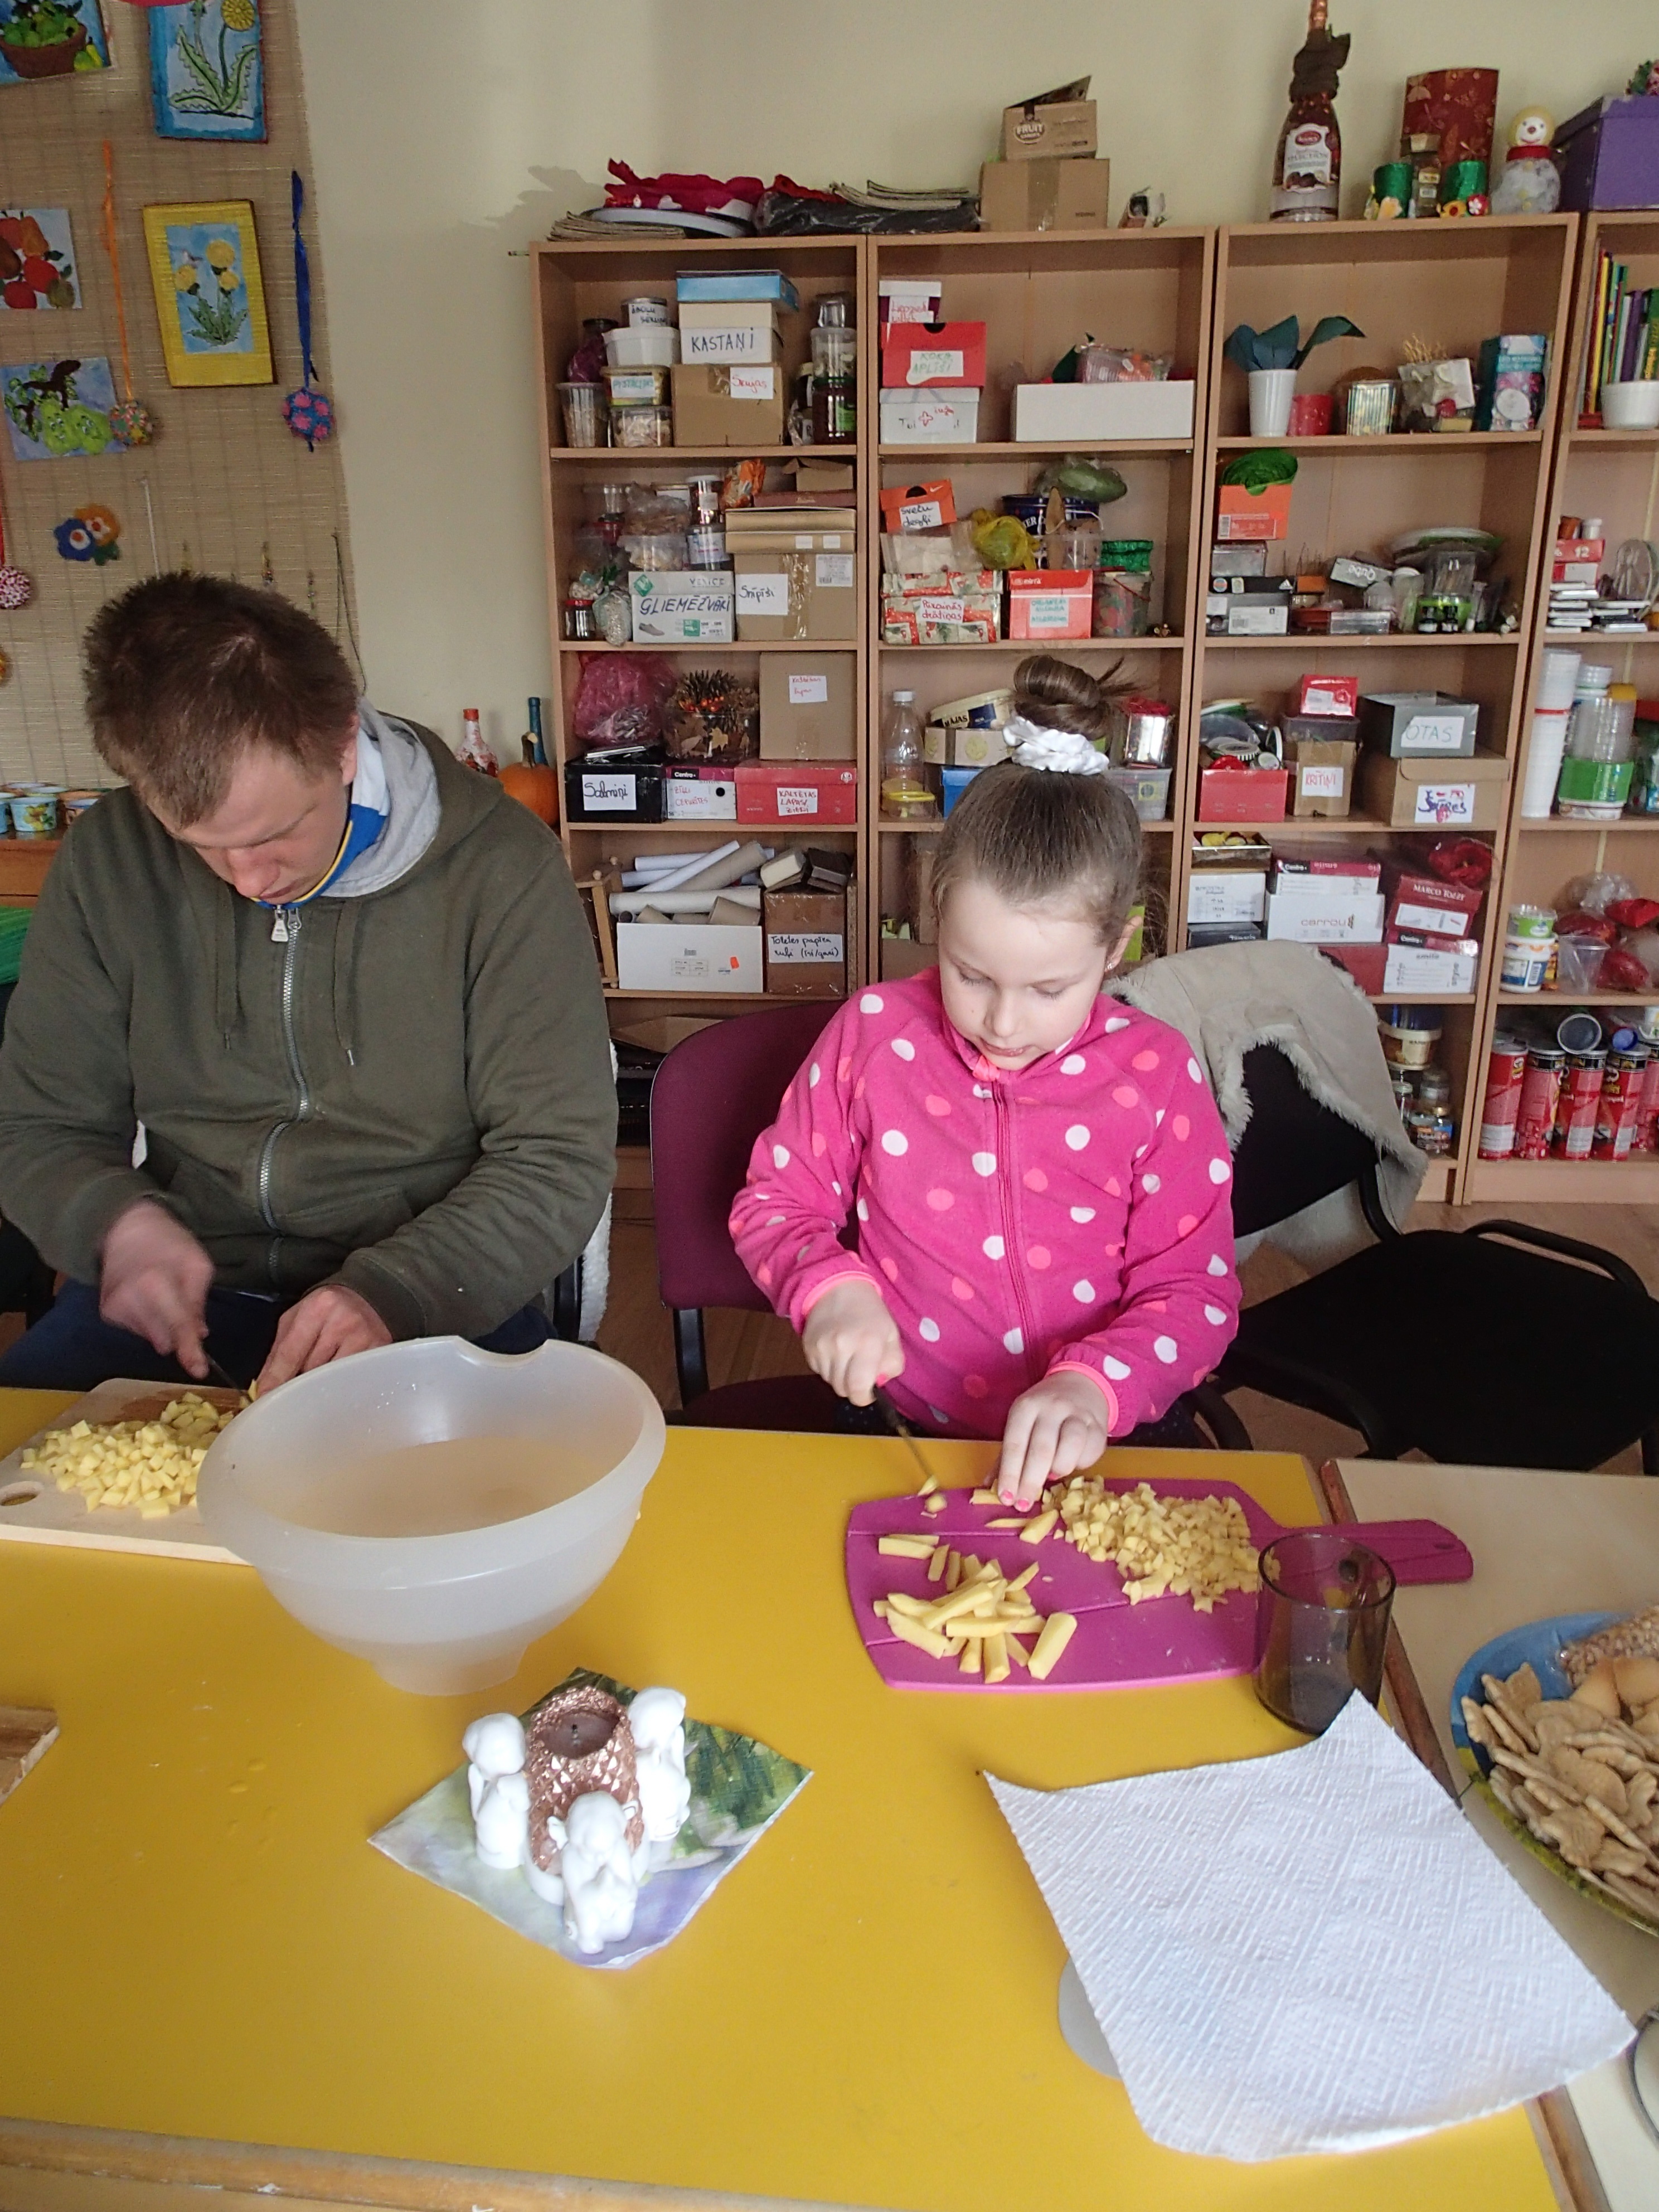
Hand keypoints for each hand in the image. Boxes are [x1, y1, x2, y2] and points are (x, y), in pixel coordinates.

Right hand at [99, 1201, 214, 1377]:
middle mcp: (130, 1300)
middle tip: (180, 1303)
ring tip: (161, 1293)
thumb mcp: (196, 1265)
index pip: (177, 1326)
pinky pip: (137, 1330)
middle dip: (178, 1330)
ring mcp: (114, 1309)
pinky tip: (145, 1297)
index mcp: (155, 1284)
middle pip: (164, 1338)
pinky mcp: (107, 1313)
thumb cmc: (167, 1243)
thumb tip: (200, 1334)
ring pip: (152, 1337)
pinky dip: (147, 1319)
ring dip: (162, 1323)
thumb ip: (198, 1301)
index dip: (189, 1350)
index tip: (199, 1371)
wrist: (124, 1228)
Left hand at [256, 1284, 391, 1392]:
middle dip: (299, 1382)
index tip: (265, 1398)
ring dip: (322, 1384)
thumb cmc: (328, 1310)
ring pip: (332, 1378)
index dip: (276, 1379)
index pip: (290, 1353)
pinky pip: (353, 1380)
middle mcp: (343, 1322)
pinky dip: (341, 1385)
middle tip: (293, 1392)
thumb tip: (264, 1385)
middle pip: (311, 1369)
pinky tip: (338, 1381)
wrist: (370, 1297)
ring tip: (320, 1380)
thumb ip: (279, 1351)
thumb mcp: (297, 1318)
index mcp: (317, 1308)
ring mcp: (365, 1339)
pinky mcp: (379, 1353)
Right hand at [801, 1277, 902, 1407]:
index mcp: (868, 1344)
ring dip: (839, 1377)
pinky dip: (828, 1367)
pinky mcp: (808, 1347)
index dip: (863, 1397)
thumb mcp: (891, 1335)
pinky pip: (818, 1371)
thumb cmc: (870, 1313)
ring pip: (829, 1381)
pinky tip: (834, 1351)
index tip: (867, 1392)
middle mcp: (842, 1347)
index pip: (858, 1388)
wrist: (838, 1288)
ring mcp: (822, 1348)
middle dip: (852, 1387)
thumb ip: (893, 1363)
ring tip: (847, 1358)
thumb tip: (878, 1382)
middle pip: (842, 1389)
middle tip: (859, 1372)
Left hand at [997, 1371, 1109, 1506]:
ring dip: (1059, 1469)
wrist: (1079, 1386)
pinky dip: (1081, 1464)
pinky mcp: (1098, 1425)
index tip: (1006, 1498)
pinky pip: (1091, 1451)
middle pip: (1042, 1449)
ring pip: (1071, 1446)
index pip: (1015, 1444)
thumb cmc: (1041, 1414)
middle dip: (1031, 1482)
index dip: (1010, 1474)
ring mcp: (1077, 1414)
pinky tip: (1072, 1464)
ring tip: (1052, 1475)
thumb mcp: (1020, 1424)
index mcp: (1026, 1407)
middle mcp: (1051, 1407)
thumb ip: (1006, 1455)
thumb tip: (990, 1487)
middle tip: (1023, 1505)